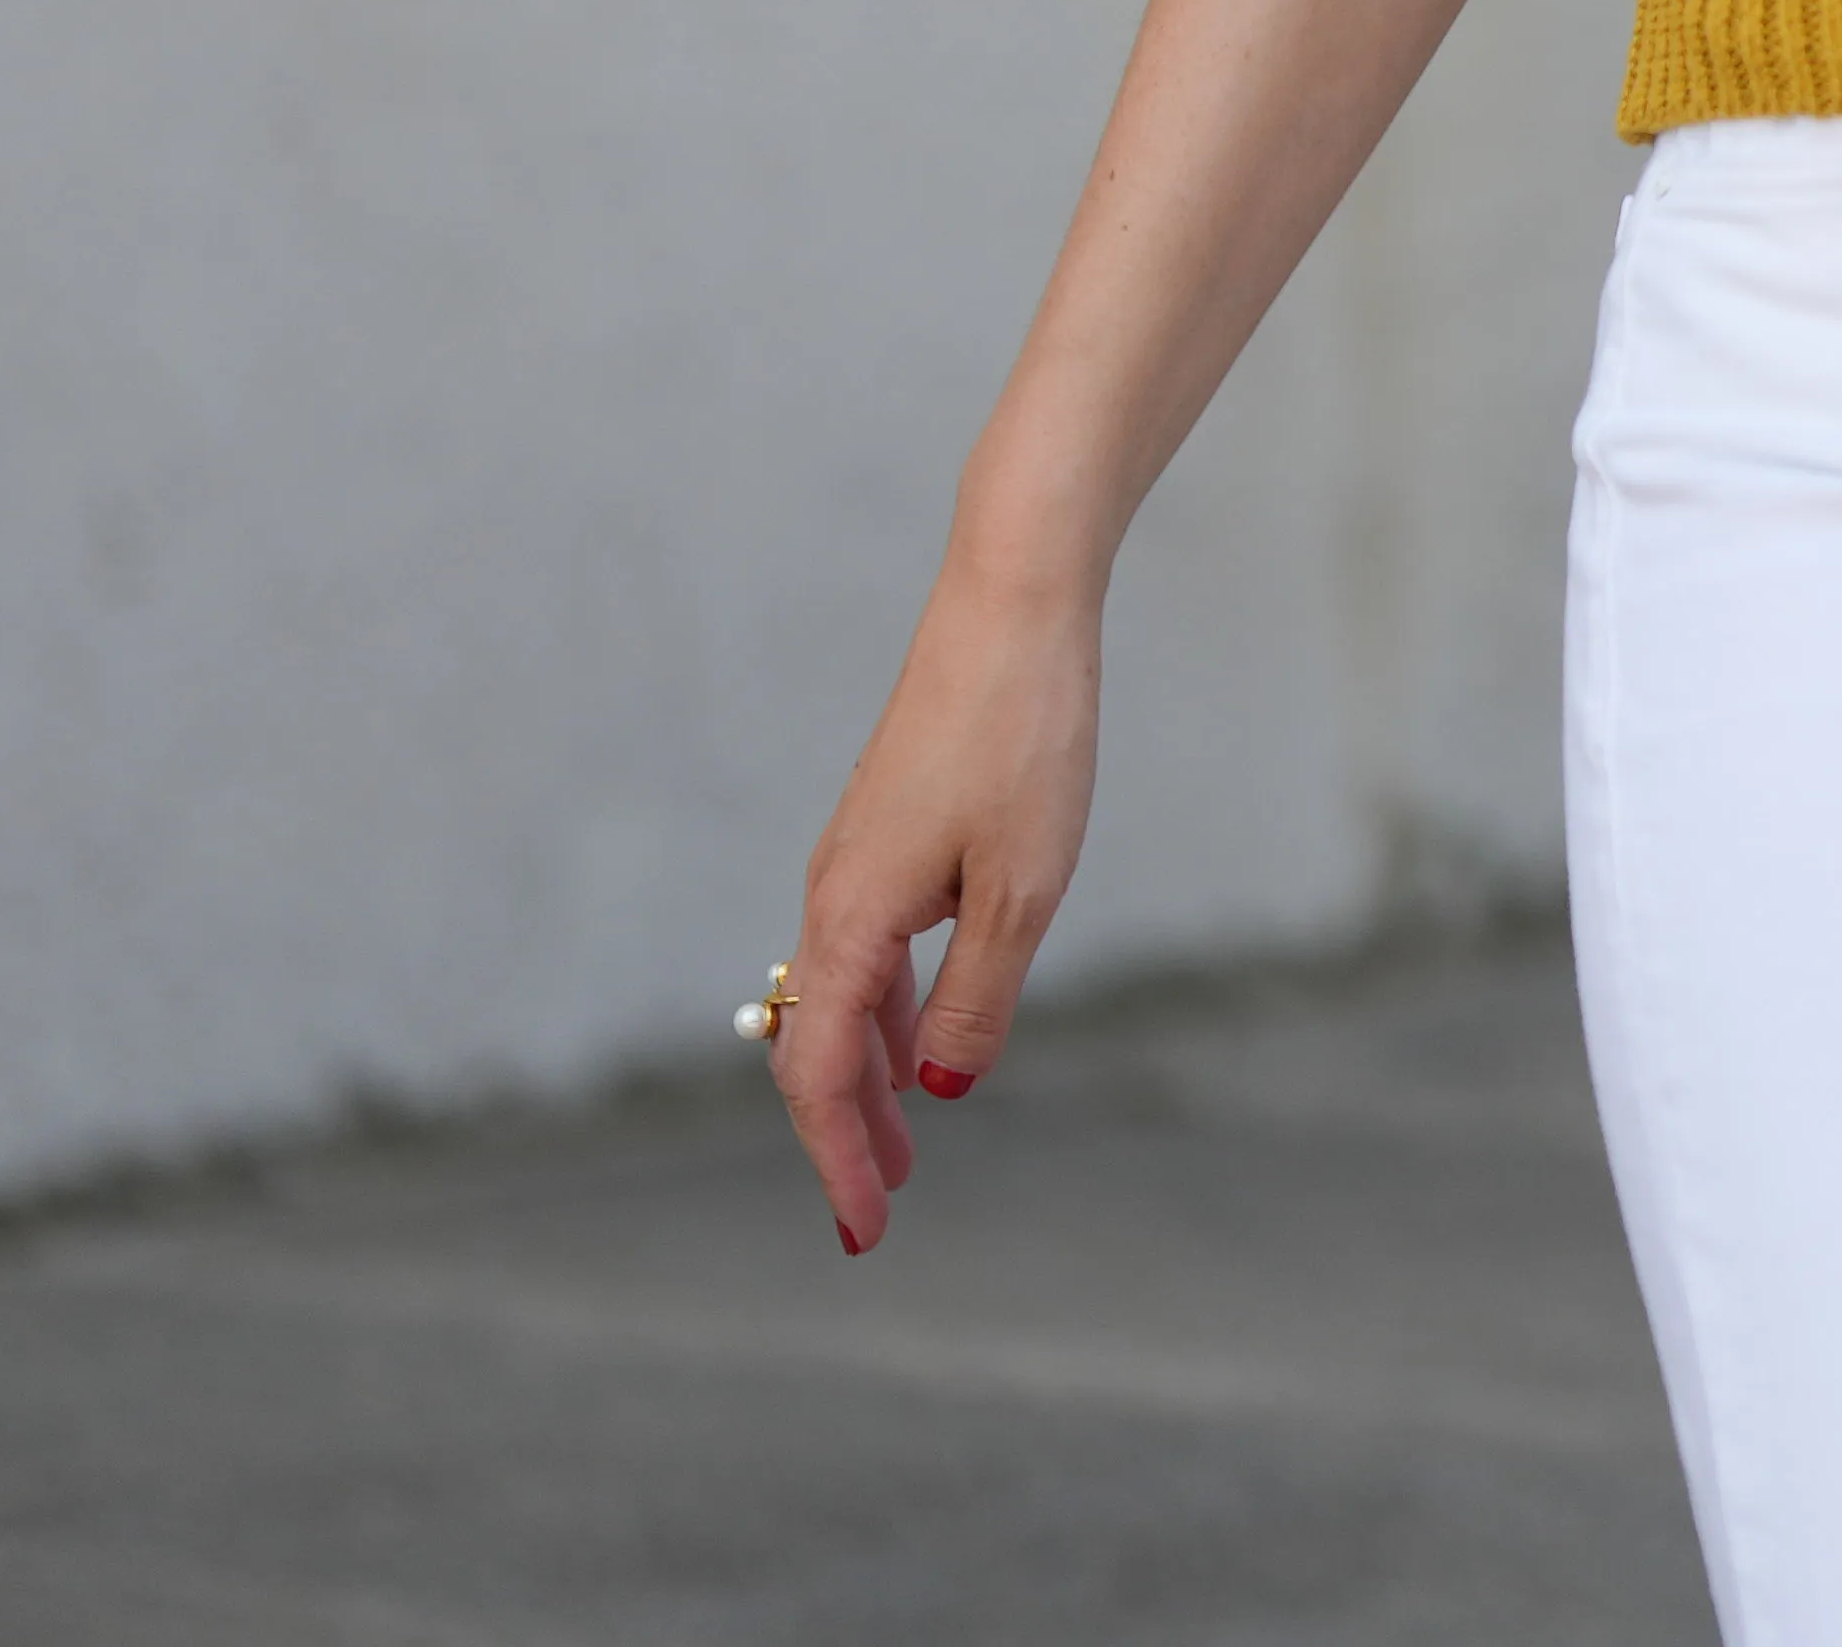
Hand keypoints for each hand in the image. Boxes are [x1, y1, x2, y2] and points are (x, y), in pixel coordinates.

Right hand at [777, 555, 1099, 1256]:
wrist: (1009, 610)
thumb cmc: (1023, 740)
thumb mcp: (1023, 885)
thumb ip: (977, 992)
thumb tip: (940, 1085)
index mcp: (850, 919)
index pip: (822, 1071)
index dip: (840, 1158)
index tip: (866, 1231)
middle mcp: (833, 897)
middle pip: (818, 1046)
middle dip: (844, 1135)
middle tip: (875, 1218)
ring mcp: (856, 865)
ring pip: (844, 1000)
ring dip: (871, 1079)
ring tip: (904, 1149)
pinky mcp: (887, 838)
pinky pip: (869, 955)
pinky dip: (888, 1013)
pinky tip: (918, 1044)